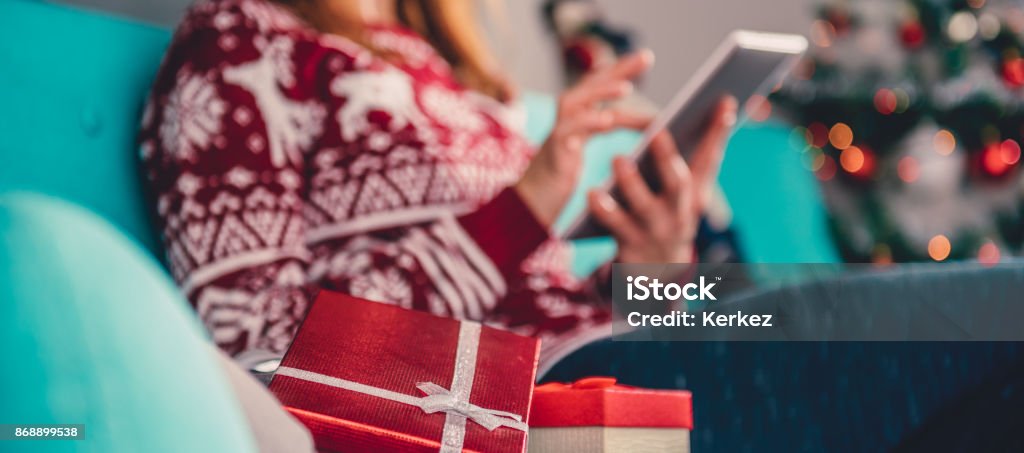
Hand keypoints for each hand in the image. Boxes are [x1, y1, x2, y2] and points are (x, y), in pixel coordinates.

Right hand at [516, 50, 654, 226]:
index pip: (600, 88)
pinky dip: (586, 122)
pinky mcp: (552, 154)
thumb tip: (645, 121)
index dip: (621, 71)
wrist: (527, 208)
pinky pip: (567, 132)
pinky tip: (606, 119)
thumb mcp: (584, 149)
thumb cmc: (558, 181)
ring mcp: (557, 135)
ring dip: (600, 92)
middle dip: (618, 70)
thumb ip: (603, 128)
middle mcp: (565, 121)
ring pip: (576, 103)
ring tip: (626, 88)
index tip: (646, 57)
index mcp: (576, 119)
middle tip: (646, 56)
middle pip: (591, 86)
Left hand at [587, 97, 737, 263]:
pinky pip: (614, 226)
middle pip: (678, 185)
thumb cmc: (669, 214)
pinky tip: (592, 194)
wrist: (657, 270)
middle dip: (668, 159)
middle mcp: (679, 212)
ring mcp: (655, 230)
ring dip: (631, 182)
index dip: (718, 133)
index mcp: (695, 194)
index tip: (724, 102)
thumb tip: (708, 110)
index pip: (710, 160)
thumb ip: (691, 158)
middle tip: (657, 133)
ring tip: (619, 158)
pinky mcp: (630, 245)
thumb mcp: (686, 193)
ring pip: (643, 206)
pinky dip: (603, 210)